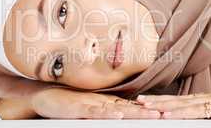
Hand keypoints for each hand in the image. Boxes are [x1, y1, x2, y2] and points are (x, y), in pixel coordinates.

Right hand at [31, 88, 160, 118]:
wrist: (46, 95)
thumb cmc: (68, 102)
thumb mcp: (89, 109)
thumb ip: (104, 112)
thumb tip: (120, 114)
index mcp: (105, 103)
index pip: (128, 106)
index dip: (144, 110)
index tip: (161, 113)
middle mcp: (101, 102)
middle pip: (127, 107)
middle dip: (145, 112)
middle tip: (164, 114)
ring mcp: (91, 104)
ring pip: (115, 108)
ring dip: (133, 112)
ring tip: (150, 115)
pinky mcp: (79, 108)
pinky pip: (95, 111)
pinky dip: (107, 113)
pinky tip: (118, 114)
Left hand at [136, 86, 210, 118]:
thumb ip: (209, 114)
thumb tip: (199, 117)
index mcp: (203, 100)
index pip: (178, 100)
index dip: (162, 100)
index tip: (149, 101)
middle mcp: (202, 99)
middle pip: (174, 100)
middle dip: (155, 100)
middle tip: (138, 101)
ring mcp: (209, 103)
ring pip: (179, 104)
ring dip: (160, 105)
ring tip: (144, 105)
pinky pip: (194, 112)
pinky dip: (178, 113)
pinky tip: (165, 114)